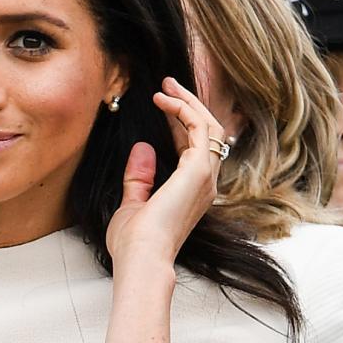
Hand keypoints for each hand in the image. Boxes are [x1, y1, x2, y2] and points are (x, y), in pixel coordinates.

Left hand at [104, 77, 224, 271]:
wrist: (141, 257)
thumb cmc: (135, 242)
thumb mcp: (133, 205)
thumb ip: (139, 179)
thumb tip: (141, 148)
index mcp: (193, 191)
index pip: (194, 148)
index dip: (182, 123)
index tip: (164, 104)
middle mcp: (206, 182)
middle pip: (208, 132)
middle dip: (189, 105)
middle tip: (168, 85)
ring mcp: (206, 176)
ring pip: (209, 126)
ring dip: (189, 103)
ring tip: (166, 86)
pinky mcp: (199, 170)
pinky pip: (200, 129)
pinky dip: (185, 111)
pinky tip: (165, 101)